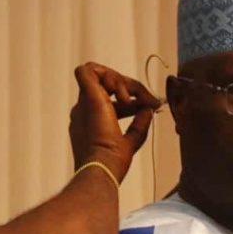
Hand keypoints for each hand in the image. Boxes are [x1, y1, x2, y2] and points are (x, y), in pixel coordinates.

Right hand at [70, 62, 160, 182]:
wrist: (103, 164)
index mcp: (91, 121)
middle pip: (107, 84)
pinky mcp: (86, 94)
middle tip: (148, 100)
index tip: (148, 105)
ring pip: (99, 75)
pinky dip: (109, 75)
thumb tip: (148, 110)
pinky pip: (91, 70)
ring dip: (121, 82)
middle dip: (131, 87)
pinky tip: (120, 94)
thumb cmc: (113, 160)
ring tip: (131, 100)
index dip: (131, 98)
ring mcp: (84, 102)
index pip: (109, 99)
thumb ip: (139, 124)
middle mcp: (84, 109)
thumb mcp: (133, 139)